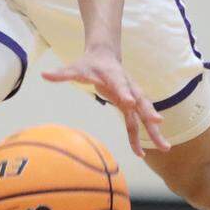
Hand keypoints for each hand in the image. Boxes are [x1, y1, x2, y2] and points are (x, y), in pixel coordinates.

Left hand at [43, 47, 169, 157]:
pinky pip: (136, 123)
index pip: (120, 84)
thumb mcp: (75, 67)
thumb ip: (62, 73)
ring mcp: (132, 96)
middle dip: (149, 112)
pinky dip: (141, 137)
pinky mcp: (131, 105)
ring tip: (166, 147)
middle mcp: (127, 86)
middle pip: (140, 100)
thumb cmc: (89, 63)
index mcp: (114, 76)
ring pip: (144, 114)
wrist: (105, 55)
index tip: (130, 102)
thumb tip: (43, 75)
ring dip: (153, 131)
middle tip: (158, 123)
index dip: (124, 92)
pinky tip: (142, 154)